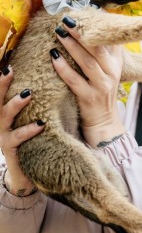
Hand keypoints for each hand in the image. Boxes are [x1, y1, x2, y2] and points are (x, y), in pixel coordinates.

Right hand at [0, 67, 44, 195]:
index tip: (6, 61)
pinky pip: (18, 138)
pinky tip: (41, 123)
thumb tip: (45, 76)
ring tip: (28, 93)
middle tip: (9, 69)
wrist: (27, 172)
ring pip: (4, 116)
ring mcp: (2, 135)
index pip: (0, 90)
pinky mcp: (9, 149)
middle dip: (0, 83)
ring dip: (15, 104)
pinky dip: (28, 129)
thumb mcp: (29, 116)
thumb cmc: (32, 138)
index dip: (0, 77)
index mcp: (4, 109)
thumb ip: (31, 98)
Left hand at [52, 19, 125, 147]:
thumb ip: (110, 54)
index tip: (85, 14)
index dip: (97, 28)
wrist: (105, 124)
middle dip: (81, 33)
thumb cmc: (103, 94)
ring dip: (72, 46)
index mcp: (116, 65)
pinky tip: (53, 57)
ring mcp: (101, 86)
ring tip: (59, 33)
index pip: (108, 42)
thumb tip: (102, 32)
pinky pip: (74, 80)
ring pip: (86, 62)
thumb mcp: (112, 73)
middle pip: (96, 49)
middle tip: (67, 21)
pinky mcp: (89, 98)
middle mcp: (111, 74)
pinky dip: (63, 68)